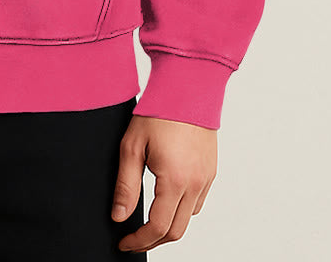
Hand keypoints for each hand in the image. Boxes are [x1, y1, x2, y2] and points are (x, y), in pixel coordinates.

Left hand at [111, 113, 216, 251]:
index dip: (139, 240)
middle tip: (133, 237)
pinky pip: (198, 201)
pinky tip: (167, 198)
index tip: (124, 242)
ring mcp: (206, 178)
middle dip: (153, 239)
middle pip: (176, 231)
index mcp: (175, 180)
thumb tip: (119, 216)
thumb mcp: (132, 147)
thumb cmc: (158, 112)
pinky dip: (182, 208)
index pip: (158, 227)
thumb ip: (126, 185)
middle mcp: (196, 184)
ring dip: (169, 224)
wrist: (188, 88)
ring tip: (147, 218)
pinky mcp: (211, 170)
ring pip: (189, 217)